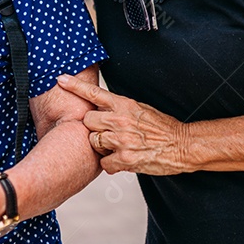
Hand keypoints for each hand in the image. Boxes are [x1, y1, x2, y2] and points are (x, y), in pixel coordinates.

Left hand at [56, 74, 187, 175]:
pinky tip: (123, 160)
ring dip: (102, 146)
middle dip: (94, 127)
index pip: (94, 93)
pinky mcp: (124, 158)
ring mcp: (121, 139)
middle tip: (109, 132)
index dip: (75, 86)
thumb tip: (102, 113)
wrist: (182, 145)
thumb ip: (120, 110)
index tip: (61, 79)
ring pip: (93, 141)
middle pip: (88, 120)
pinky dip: (111, 164)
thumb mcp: (141, 109)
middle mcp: (120, 120)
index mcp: (124, 104)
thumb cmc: (163, 128)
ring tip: (119, 146)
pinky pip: (104, 162)